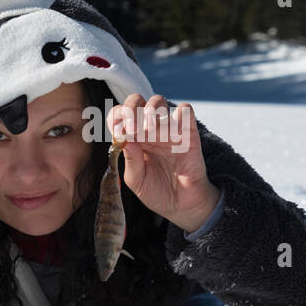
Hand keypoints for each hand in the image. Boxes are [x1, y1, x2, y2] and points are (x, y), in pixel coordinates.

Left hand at [107, 94, 221, 233]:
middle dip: (130, 108)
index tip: (118, 132)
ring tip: (149, 130)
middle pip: (137, 100)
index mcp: (133, 139)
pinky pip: (186, 111)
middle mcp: (149, 130)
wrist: (182, 205)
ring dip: (150, 110)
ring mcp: (168, 129)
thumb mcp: (137, 181)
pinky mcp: (189, 132)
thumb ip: (130, 161)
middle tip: (132, 128)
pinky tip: (173, 132)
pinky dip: (178, 114)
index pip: (120, 115)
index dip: (116, 118)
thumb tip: (125, 139)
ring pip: (159, 101)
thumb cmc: (157, 192)